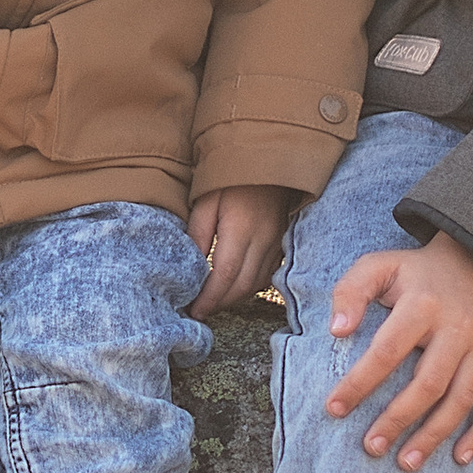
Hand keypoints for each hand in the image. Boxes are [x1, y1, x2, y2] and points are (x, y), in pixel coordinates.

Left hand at [189, 184, 293, 319]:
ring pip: (255, 285)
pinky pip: (265, 276)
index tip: (193, 310)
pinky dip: (248, 288)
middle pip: (241, 286)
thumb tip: (191, 269)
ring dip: (233, 299)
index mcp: (241, 228)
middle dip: (219, 304)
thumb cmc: (231, 177)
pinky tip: (232, 289)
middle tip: (198, 311)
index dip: (209, 298)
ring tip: (212, 303)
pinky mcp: (281, 244)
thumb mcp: (206, 200)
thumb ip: (198, 234)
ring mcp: (276, 243)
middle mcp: (263, 240)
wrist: (268, 160)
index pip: (224, 275)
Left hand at [324, 237, 472, 472]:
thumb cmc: (418, 271)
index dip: (359, 383)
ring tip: (406, 462)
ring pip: (461, 399)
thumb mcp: (380, 266)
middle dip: (397, 420)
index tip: (334, 409)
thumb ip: (352, 291)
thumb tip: (337, 331)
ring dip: (434, 435)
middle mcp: (458, 328)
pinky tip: (460, 457)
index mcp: (423, 305)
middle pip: (428, 384)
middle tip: (371, 447)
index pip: (387, 351)